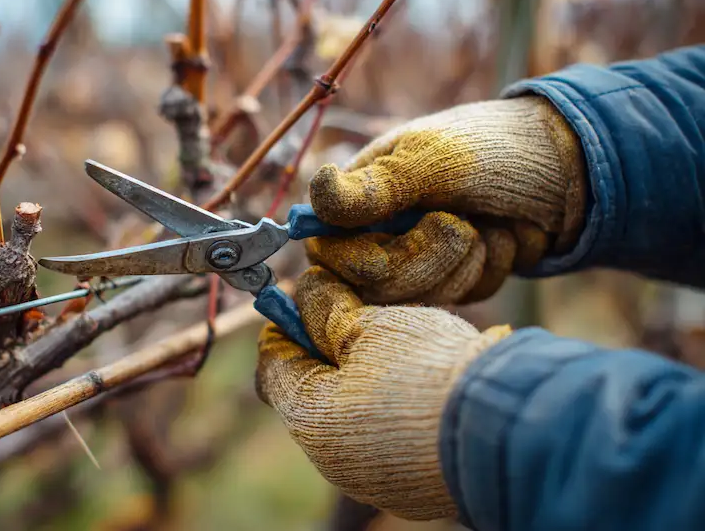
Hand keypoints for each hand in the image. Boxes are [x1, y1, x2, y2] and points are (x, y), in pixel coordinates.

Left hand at [256, 266, 510, 519]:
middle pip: (314, 392)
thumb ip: (328, 309)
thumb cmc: (428, 372)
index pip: (273, 365)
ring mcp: (375, 479)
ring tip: (398, 345)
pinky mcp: (416, 488)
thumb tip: (308, 292)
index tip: (307, 298)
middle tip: (355, 314)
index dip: (286, 325)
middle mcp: (334, 460)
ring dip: (364, 379)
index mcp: (309, 419)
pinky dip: (395, 408)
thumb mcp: (369, 325)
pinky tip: (424, 382)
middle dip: (329, 351)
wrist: (507, 428)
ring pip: (354, 417)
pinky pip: (390, 439)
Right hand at [306, 95, 587, 303]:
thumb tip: (316, 188)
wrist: (570, 167)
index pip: (330, 255)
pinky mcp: (454, 277)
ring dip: (467, 265)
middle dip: (429, 262)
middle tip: (463, 225)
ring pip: (420, 300)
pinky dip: (490, 271)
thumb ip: (375, 186)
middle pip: (375, 288)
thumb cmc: (497, 149)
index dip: (368, 261)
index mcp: (360, 197)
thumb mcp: (436, 161)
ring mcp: (417, 257)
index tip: (411, 239)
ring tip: (489, 223)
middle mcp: (379, 230)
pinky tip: (504, 237)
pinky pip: (460, 299)